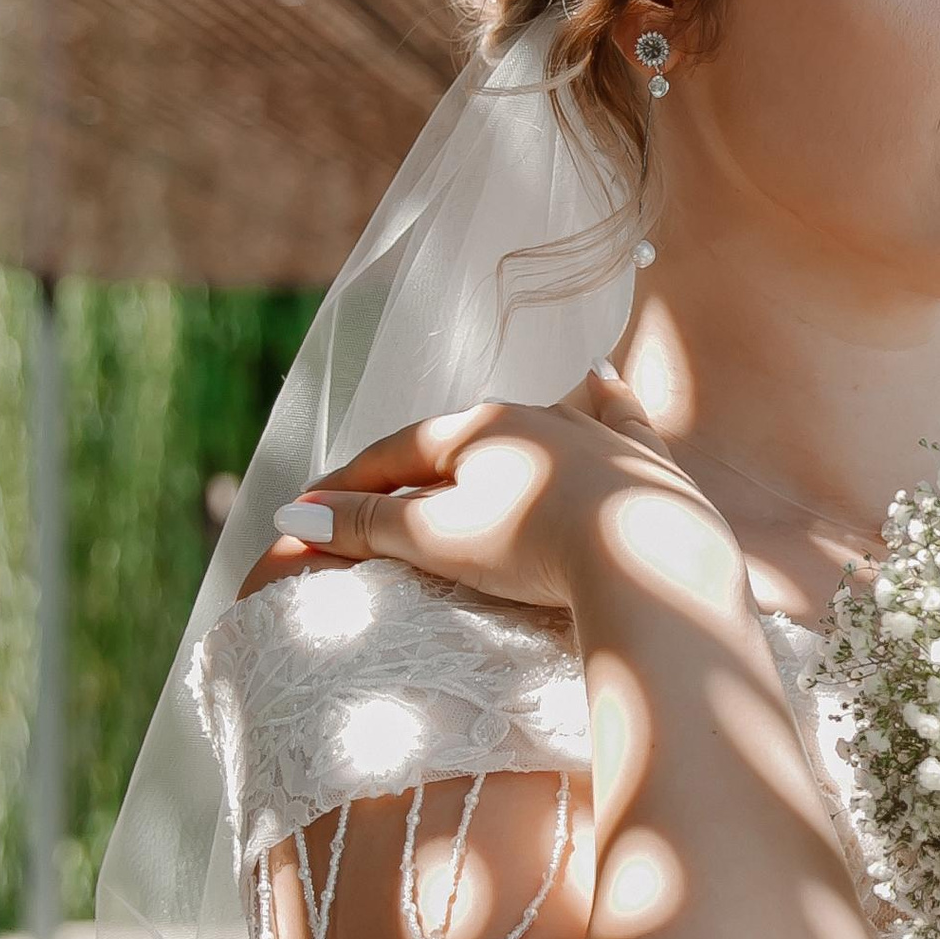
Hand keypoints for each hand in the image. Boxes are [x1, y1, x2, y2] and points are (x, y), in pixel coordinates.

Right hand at [245, 369, 740, 623]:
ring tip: (480, 427)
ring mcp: (597, 435)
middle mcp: (537, 416)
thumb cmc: (535, 547)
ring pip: (541, 419)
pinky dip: (606, 401)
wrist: (646, 560)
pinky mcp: (647, 462)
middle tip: (386, 484)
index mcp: (479, 428)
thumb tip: (292, 514)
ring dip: (504, 428)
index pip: (397, 452)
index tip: (311, 509)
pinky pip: (620, 418)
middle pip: (463, 439)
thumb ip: (369, 524)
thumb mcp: (440, 539)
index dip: (350, 482)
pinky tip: (604, 378)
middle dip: (422, 461)